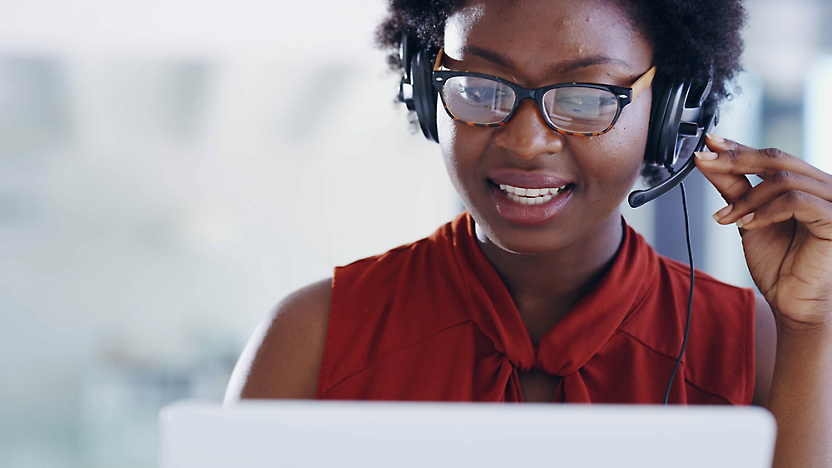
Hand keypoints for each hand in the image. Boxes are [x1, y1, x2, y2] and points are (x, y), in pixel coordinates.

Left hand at [695, 134, 831, 329]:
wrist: (792, 301)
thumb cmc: (778, 264)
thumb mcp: (748, 219)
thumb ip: (734, 189)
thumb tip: (708, 160)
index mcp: (805, 184)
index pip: (770, 157)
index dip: (738, 147)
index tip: (709, 143)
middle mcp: (822, 186)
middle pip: (776, 159)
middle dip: (735, 160)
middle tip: (705, 162)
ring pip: (783, 179)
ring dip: (747, 198)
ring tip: (727, 218)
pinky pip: (797, 201)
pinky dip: (766, 210)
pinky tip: (747, 224)